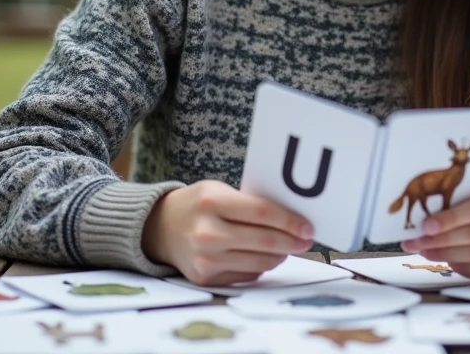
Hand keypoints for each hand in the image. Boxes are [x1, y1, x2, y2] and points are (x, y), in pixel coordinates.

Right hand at [142, 180, 313, 285]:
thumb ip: (251, 203)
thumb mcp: (220, 192)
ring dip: (281, 255)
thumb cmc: (199, 205)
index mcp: (211, 202)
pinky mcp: (205, 279)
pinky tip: (263, 255)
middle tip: (306, 240)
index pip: (261, 213)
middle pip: (264, 241)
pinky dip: (261, 265)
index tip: (308, 226)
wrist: (161, 228)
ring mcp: (205, 259)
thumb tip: (293, 219)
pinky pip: (248, 274)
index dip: (290, 221)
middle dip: (292, 242)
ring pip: (260, 262)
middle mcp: (207, 233)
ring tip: (288, 247)